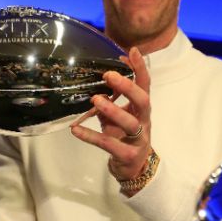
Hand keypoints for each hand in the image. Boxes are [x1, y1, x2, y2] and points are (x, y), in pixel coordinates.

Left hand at [70, 47, 151, 187]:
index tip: (133, 51)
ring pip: (130, 123)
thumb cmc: (125, 137)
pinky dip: (91, 136)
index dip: (140, 68)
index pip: (145, 85)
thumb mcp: (120, 116)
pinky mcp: (127, 155)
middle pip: (142, 101)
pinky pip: (108, 144)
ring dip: (113, 110)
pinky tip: (76, 129)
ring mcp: (138, 139)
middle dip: (128, 87)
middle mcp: (144, 121)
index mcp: (141, 109)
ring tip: (95, 100)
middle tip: (109, 75)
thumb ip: (112, 98)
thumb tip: (100, 75)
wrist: (134, 169)